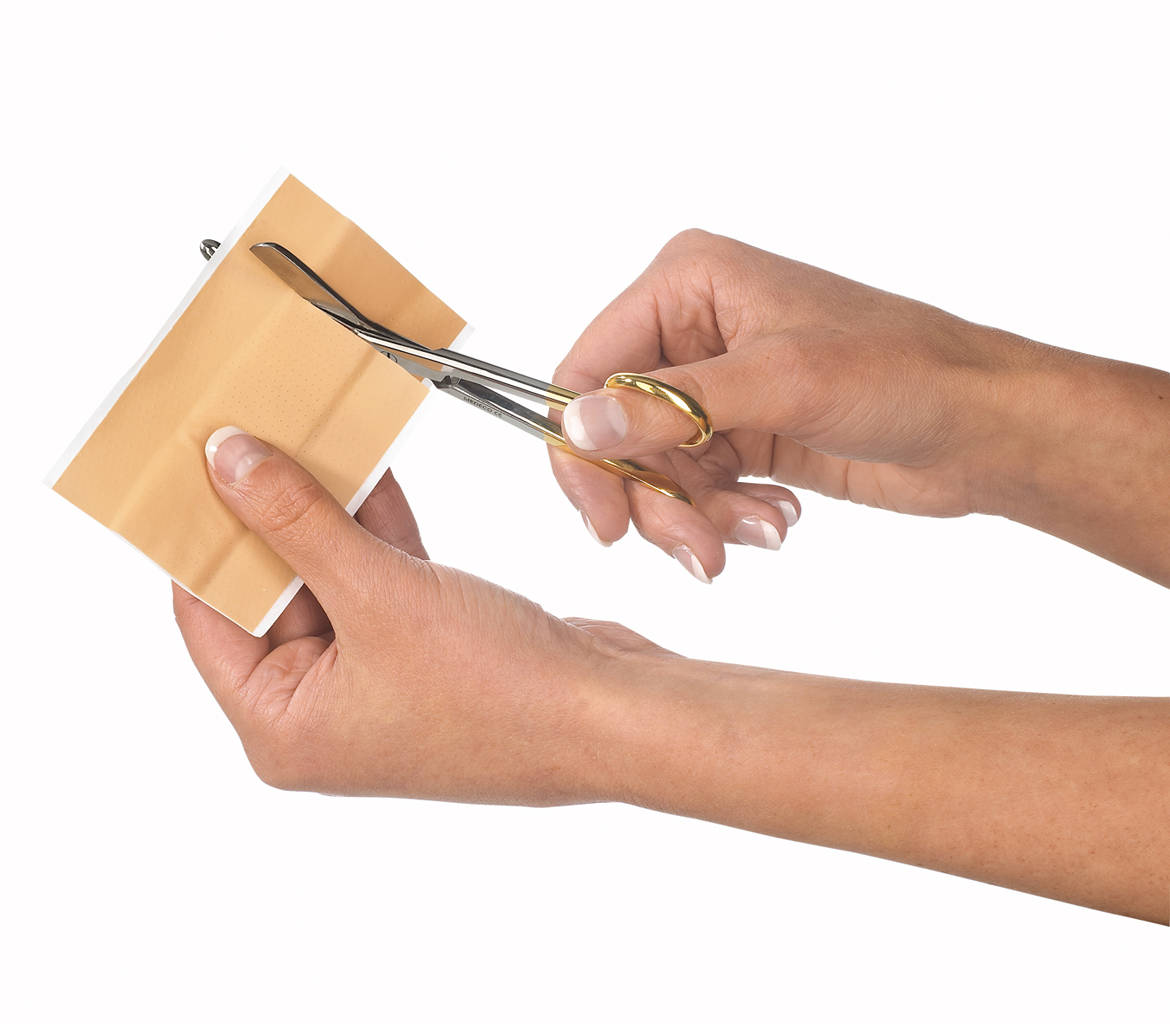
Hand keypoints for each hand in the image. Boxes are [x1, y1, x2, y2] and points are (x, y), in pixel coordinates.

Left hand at [174, 428, 657, 800]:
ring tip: (309, 434)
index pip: (209, 616)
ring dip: (328, 511)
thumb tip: (228, 461)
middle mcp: (321, 712)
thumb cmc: (501, 694)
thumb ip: (297, 522)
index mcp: (282, 728)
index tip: (196, 459)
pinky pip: (381, 579)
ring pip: (331, 577)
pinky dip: (377, 530)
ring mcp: (376, 680)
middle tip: (255, 432)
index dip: (203, 534)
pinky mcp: (425, 651)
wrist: (612, 716)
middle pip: (271, 591)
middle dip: (271, 512)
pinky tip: (370, 470)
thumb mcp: (379, 594)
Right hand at [551, 229, 1049, 577]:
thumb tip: (580, 424)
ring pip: (654, 472)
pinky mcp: (741, 435)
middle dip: (652, 498)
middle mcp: (692, 331)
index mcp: (690, 285)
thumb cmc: (904, 372)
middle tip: (694, 549)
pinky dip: (724, 518)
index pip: (589, 370)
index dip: (583, 449)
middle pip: (616, 433)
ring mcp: (716, 387)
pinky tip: (776, 520)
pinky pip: (696, 490)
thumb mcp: (782, 383)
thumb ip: (672, 407)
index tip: (604, 518)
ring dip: (695, 518)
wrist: (982, 426)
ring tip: (755, 535)